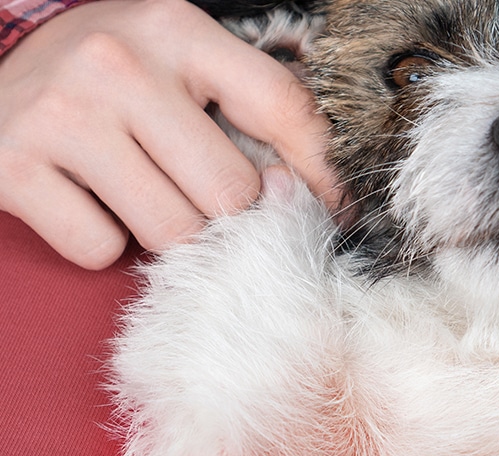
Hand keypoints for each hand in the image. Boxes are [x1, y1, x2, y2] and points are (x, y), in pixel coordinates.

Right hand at [0, 0, 338, 268]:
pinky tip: (89, 200)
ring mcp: (65, 117)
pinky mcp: (16, 168)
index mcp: (178, 32)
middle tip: (198, 194)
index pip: (282, 106)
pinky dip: (104, 243)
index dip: (322, 172)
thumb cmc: (109, 75)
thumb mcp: (180, 62)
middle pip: (230, 191)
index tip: (335, 211)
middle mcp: (121, 67)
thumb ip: (249, 110)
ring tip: (143, 192)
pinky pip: (101, 250)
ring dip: (170, 232)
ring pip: (172, 231)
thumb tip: (318, 192)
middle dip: (227, 213)